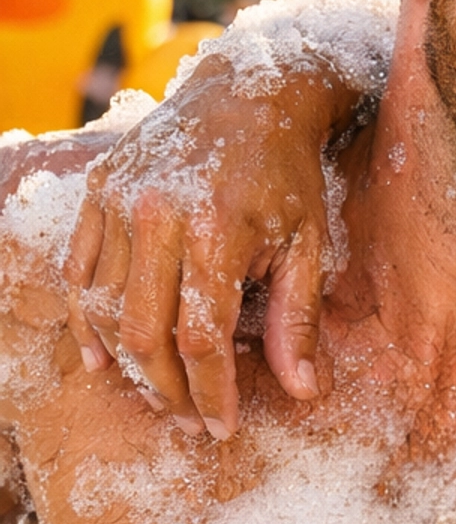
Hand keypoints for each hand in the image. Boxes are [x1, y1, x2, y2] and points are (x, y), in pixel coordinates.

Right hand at [63, 58, 350, 437]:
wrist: (247, 95)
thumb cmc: (286, 176)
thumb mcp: (308, 246)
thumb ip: (299, 320)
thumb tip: (304, 391)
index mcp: (216, 231)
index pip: (203, 339)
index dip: (210, 394)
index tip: (222, 428)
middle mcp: (158, 216)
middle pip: (147, 333)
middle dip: (167, 390)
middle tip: (188, 421)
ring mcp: (120, 201)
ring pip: (106, 309)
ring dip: (128, 365)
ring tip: (158, 394)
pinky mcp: (98, 192)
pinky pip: (79, 272)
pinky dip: (87, 321)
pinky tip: (106, 358)